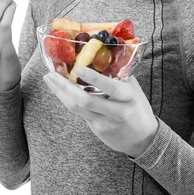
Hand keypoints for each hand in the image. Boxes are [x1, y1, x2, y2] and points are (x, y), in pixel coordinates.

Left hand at [43, 67, 158, 157]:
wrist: (143, 140)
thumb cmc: (138, 109)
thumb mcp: (135, 90)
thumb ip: (121, 75)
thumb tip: (107, 54)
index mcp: (128, 97)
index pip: (111, 87)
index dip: (95, 78)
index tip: (79, 68)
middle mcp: (116, 111)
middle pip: (86, 101)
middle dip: (65, 87)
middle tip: (51, 74)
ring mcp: (105, 122)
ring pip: (78, 108)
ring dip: (61, 93)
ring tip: (50, 79)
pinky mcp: (97, 129)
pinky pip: (80, 113)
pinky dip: (68, 100)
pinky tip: (60, 90)